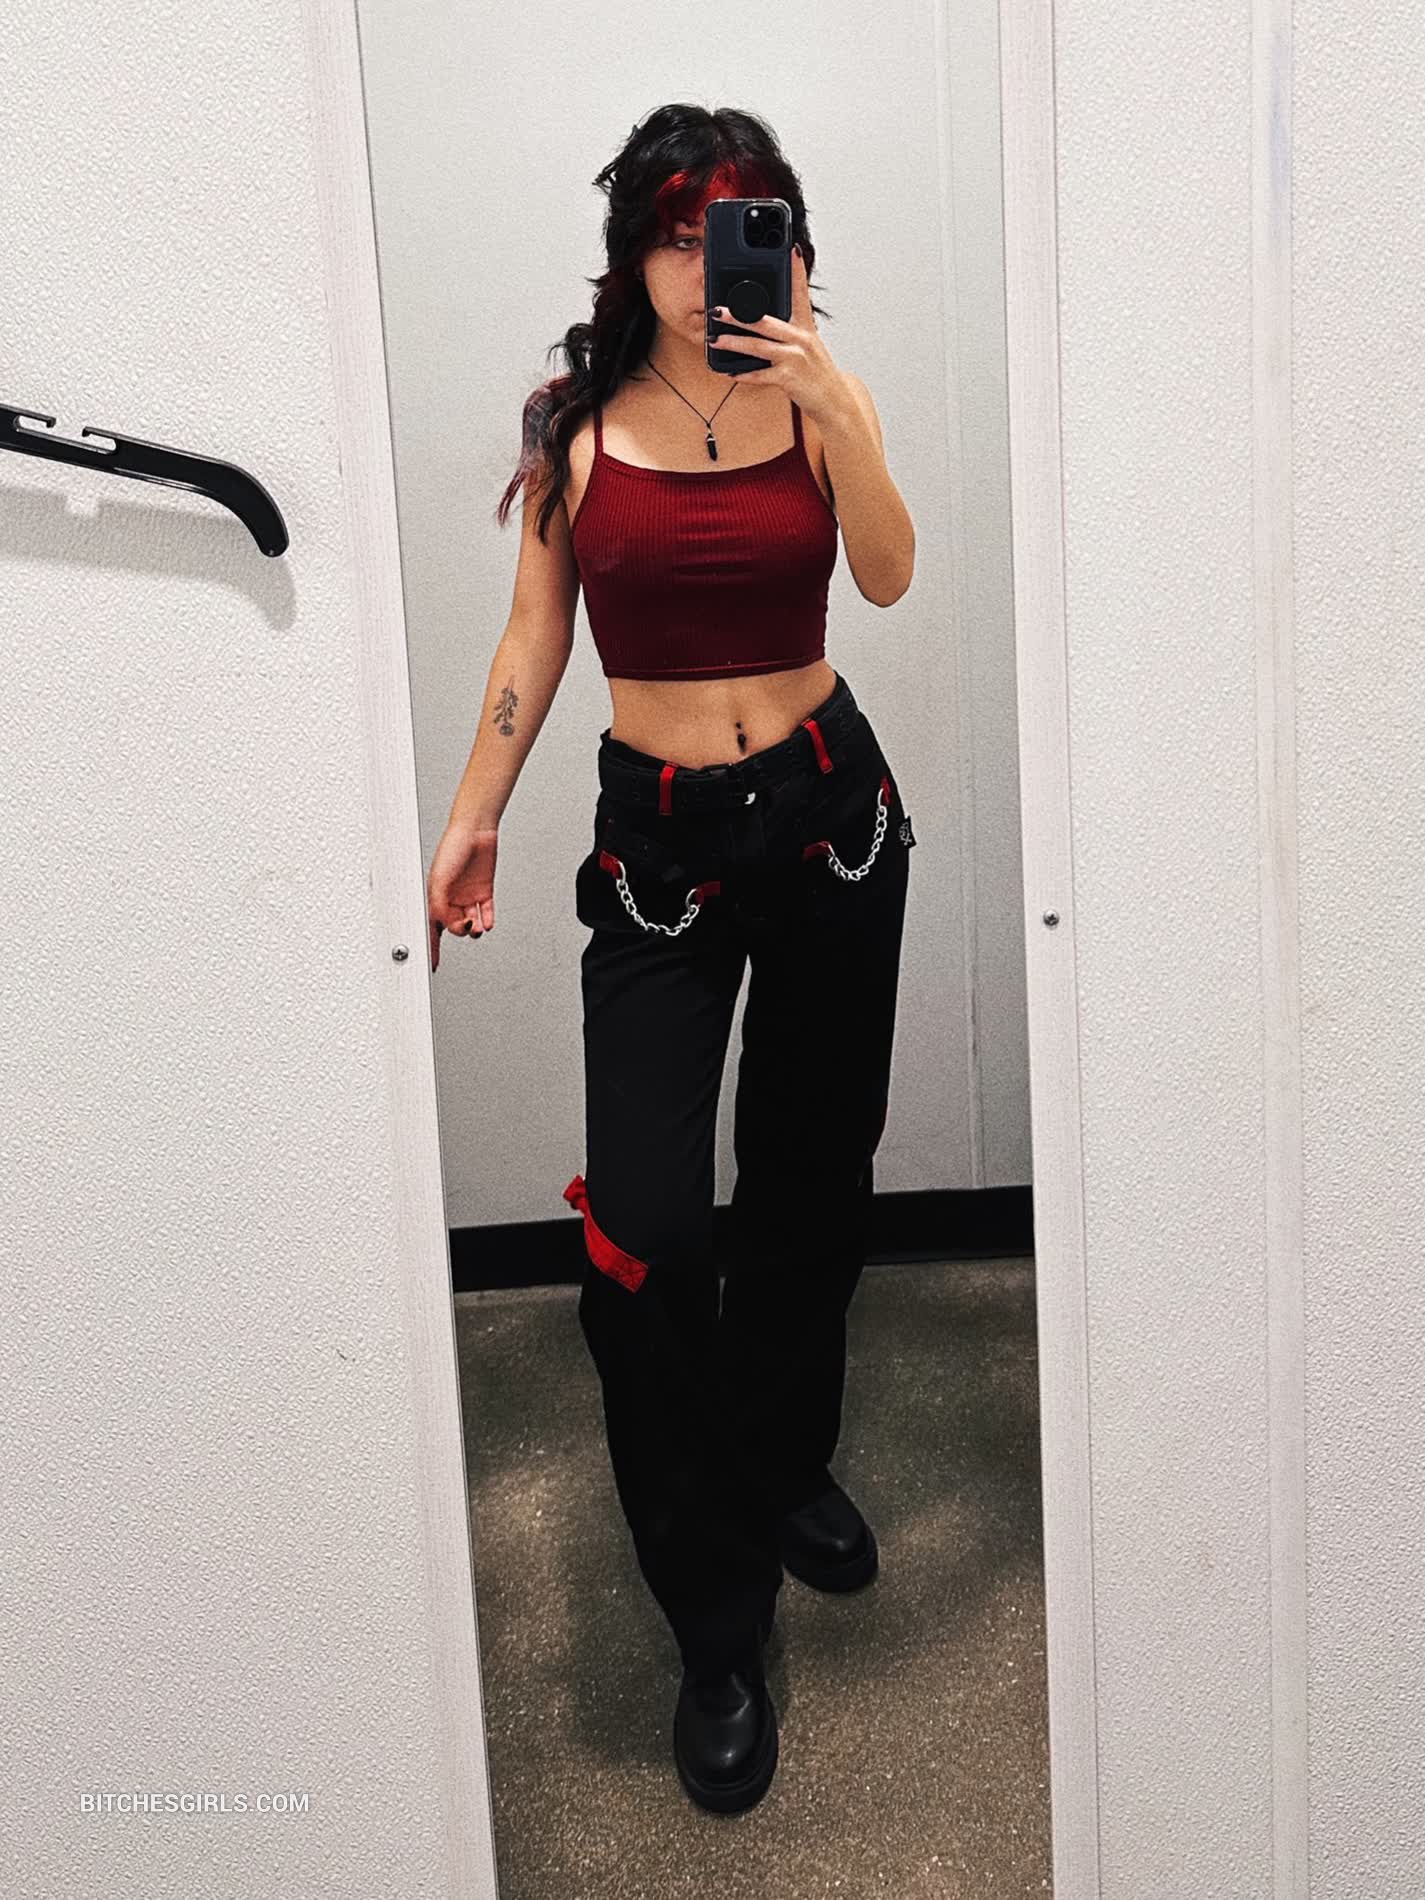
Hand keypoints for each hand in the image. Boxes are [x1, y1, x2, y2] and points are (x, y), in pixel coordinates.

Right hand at [427, 824, 498, 970]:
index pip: (431, 928)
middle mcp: (451, 899)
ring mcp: (468, 896)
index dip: (431, 947)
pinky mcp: (484, 892)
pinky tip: (486, 922)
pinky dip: (487, 920)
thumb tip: (444, 924)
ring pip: (471, 924)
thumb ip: (439, 905)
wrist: (476, 831)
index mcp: (434, 897)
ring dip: (474, 929)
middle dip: (458, 931)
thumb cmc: (452, 848)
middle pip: (453, 927)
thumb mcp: (439, 881)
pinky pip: (486, 913)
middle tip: (464, 927)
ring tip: (476, 927)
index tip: (431, 963)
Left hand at [708, 245, 850, 430]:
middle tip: (717, 310)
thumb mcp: (808, 344)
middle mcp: (800, 338)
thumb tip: (764, 319)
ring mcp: (794, 358)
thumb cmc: (817, 371)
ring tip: (714, 340)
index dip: (797, 270)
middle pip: (764, 321)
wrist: (833, 400)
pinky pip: (760, 375)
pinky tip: (730, 372)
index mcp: (805, 326)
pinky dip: (744, 375)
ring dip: (733, 344)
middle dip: (738, 315)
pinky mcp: (788, 378)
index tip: (790, 250)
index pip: (800, 292)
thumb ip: (790, 329)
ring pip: (757, 347)